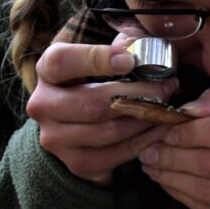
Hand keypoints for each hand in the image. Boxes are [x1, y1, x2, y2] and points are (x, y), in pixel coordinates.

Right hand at [27, 40, 167, 181]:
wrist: (74, 126)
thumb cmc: (92, 82)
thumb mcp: (99, 58)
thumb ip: (119, 46)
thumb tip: (138, 45)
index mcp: (46, 72)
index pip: (62, 62)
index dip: (96, 59)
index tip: (130, 61)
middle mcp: (43, 106)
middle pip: (92, 103)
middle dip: (137, 94)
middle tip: (166, 87)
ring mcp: (56, 139)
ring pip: (108, 131)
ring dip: (145, 119)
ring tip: (166, 107)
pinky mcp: (76, 163)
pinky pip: (117, 154)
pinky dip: (144, 141)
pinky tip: (158, 128)